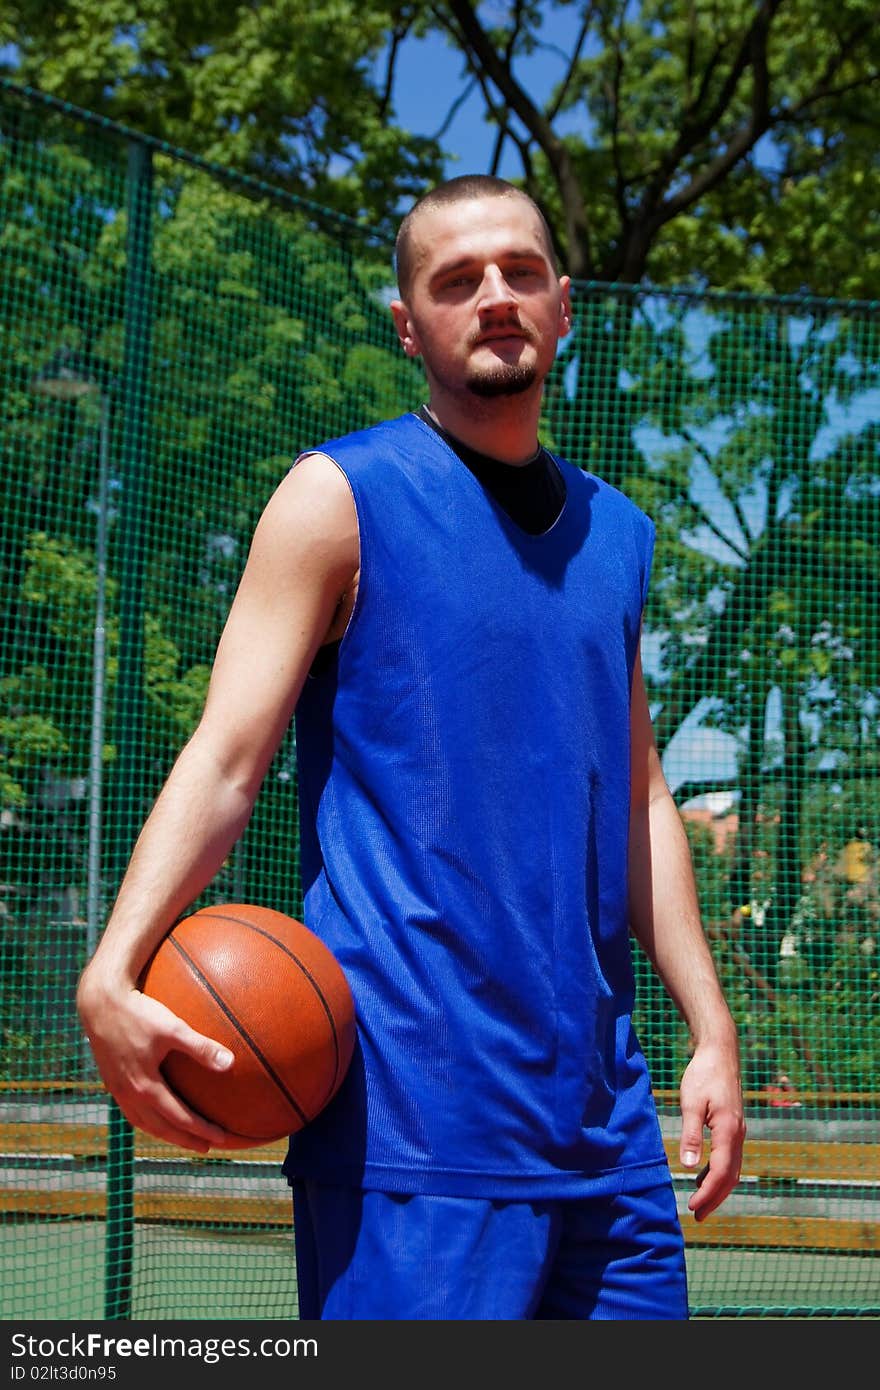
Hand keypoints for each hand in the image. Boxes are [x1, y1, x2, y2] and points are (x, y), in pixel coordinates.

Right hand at [77, 970, 239, 1152]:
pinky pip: (131, 1111)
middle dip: (185, 1139)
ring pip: (143, 1123)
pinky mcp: (111, 1080)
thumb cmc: (139, 1012)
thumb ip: (201, 1047)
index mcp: (145, 1087)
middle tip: (206, 1147)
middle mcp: (129, 1094)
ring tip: (183, 1137)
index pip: (179, 1118)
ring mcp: (117, 1089)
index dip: (201, 1130)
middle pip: (161, 1128)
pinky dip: (147, 1120)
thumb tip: (231, 1063)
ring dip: (165, 1133)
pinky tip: (157, 1113)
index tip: (221, 1137)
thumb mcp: (173, 1028)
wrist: (100, 1003)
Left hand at [677, 1038, 745, 1221]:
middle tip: (698, 1216)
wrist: (720, 1053)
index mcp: (729, 1131)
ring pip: (733, 1168)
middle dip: (715, 1198)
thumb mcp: (691, 1103)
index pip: (721, 1172)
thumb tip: (688, 1166)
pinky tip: (703, 1175)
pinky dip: (719, 1171)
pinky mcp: (734, 1126)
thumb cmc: (703, 1075)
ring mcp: (739, 1131)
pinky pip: (730, 1157)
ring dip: (718, 1187)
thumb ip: (691, 1134)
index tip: (693, 1206)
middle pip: (730, 1176)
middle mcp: (739, 1134)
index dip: (708, 1193)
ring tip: (701, 1203)